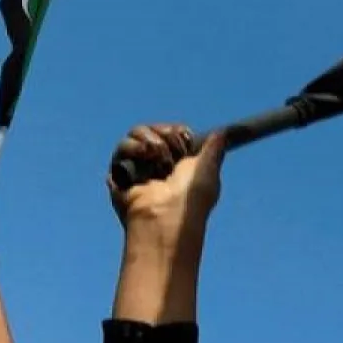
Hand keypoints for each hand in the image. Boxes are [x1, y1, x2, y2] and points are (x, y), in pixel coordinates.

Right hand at [107, 124, 227, 232]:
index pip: (174, 133)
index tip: (187, 137)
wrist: (166, 213)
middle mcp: (159, 164)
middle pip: (155, 129)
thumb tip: (222, 132)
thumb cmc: (193, 194)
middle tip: (172, 151)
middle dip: (166, 134)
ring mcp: (139, 166)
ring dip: (150, 140)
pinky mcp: (120, 171)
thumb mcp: (209, 167)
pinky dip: (134, 148)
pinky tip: (144, 157)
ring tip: (157, 156)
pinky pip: (123, 147)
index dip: (179, 131)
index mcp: (181, 164)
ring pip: (137, 133)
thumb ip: (214, 148)